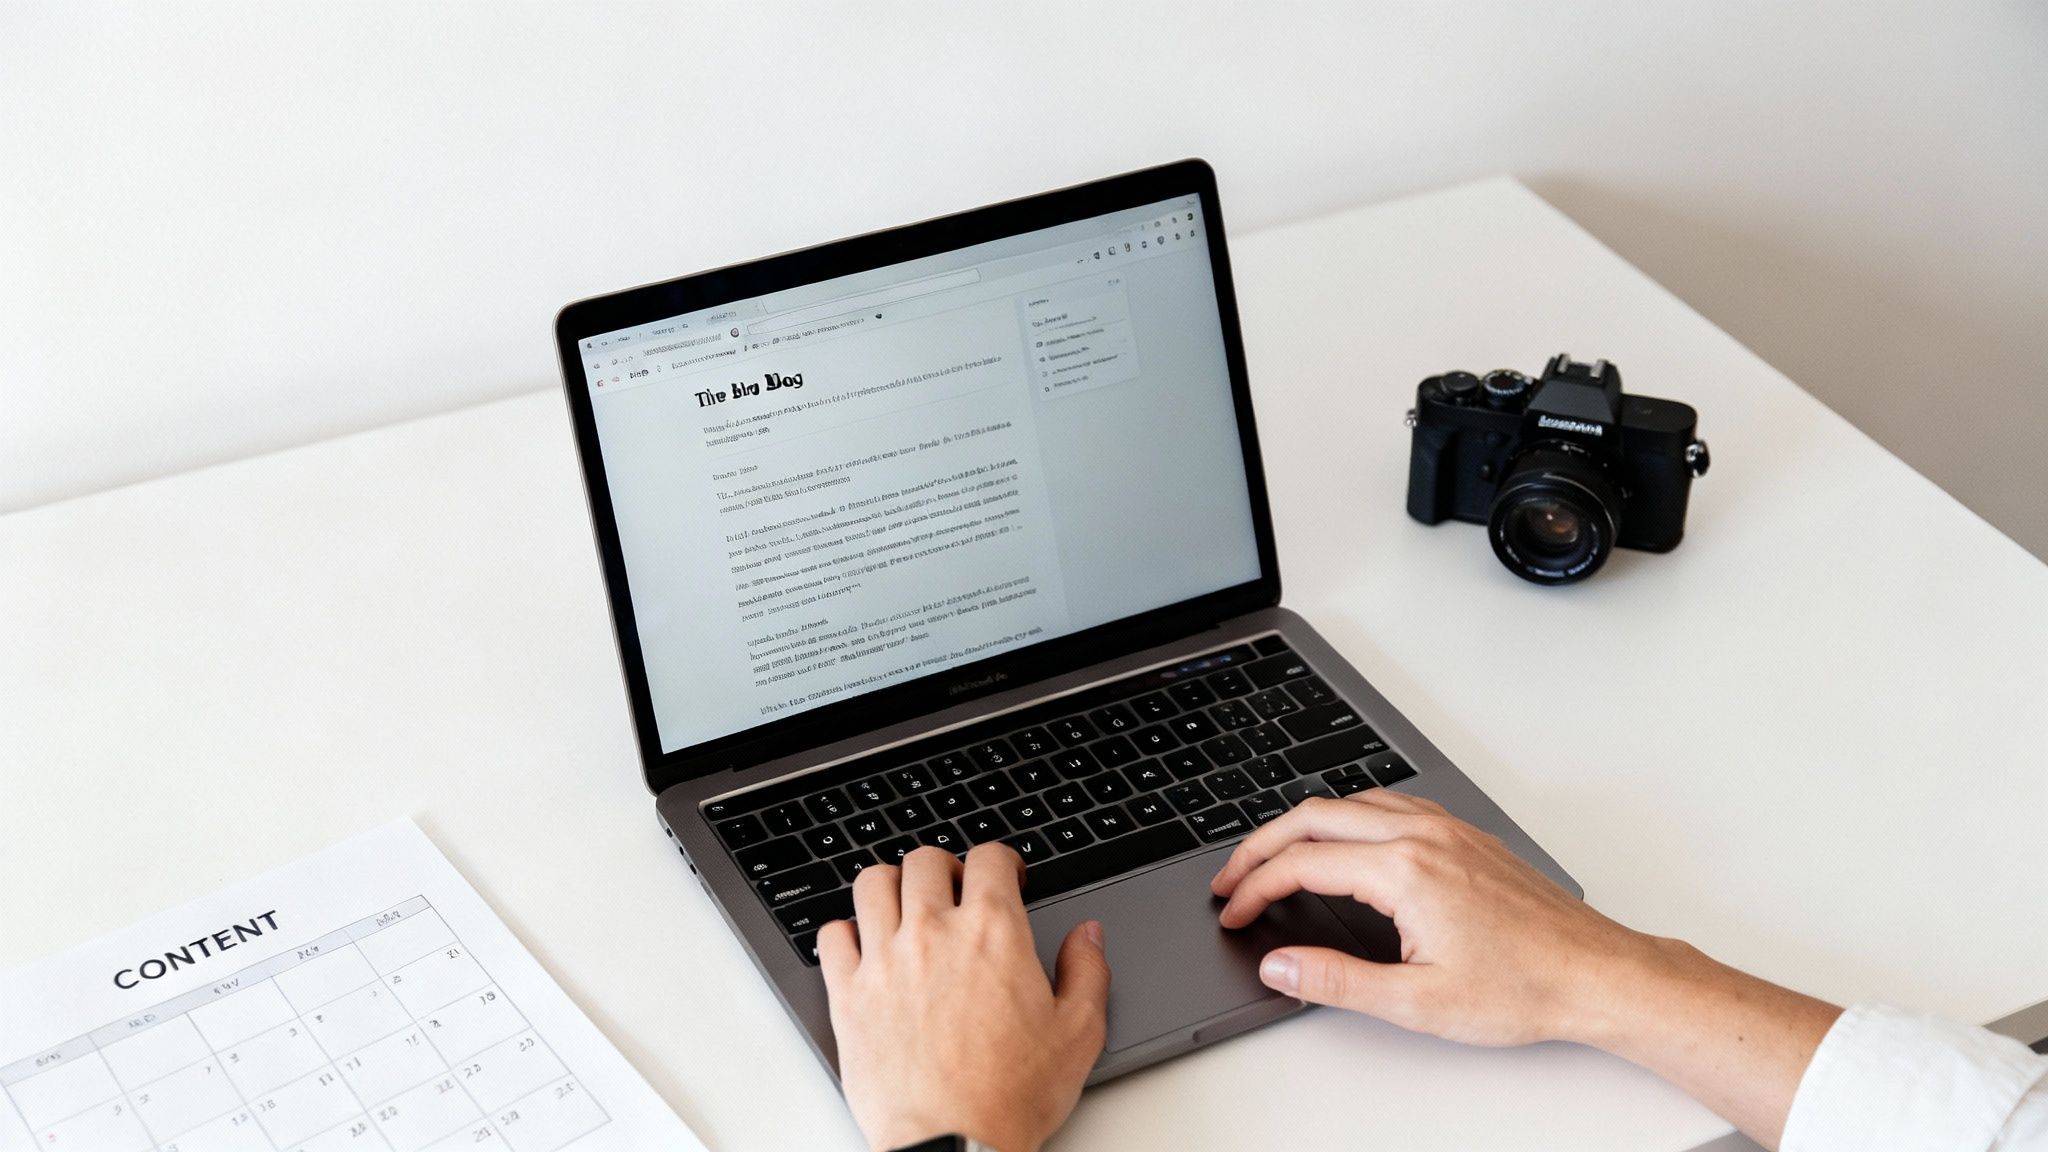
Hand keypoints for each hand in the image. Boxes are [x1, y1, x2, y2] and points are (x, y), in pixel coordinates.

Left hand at [819, 843, 1109, 1151]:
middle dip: (946, 868)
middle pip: (925, 860)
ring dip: (892, 886)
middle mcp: (933, 933)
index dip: (1002, 861)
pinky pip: (832, 935)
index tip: (1006, 878)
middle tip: (956, 893)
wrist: (955, 1144)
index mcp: (992, 932)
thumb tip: (1088, 935)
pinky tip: (865, 948)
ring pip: (873, 884)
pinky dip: (846, 932)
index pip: (989, 858)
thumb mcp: (1078, 1033)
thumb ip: (1087, 971)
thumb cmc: (1011, 1096)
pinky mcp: (849, 994)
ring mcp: (884, 960)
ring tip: (906, 908)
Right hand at [1210, 788, 1637, 1045]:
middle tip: (1232, 879)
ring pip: (1351, 803)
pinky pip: (1389, 806)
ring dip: (1303, 826)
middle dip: (1260, 845)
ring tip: (1274, 858)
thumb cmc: (1523, 988)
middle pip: (1314, 817)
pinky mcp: (1465, 835)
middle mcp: (1422, 836)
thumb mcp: (1416, 1002)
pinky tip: (1344, 843)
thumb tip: (1280, 965)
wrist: (1595, 975)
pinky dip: (1347, 818)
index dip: (1255, 887)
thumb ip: (1336, 981)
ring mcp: (1447, 830)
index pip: (1301, 863)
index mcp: (1404, 872)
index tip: (1233, 911)